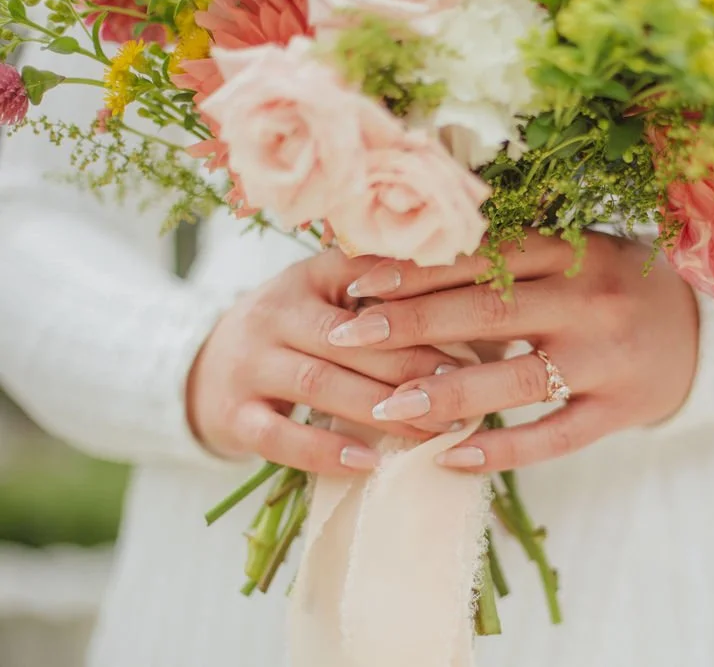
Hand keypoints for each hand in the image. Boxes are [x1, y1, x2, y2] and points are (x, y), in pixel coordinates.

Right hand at [186, 249, 462, 475]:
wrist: (205, 368)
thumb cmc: (297, 334)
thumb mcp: (333, 300)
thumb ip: (391, 302)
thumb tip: (484, 325)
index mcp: (309, 276)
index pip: (365, 275)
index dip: (416, 297)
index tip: (471, 318)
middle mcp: (273, 312)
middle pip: (350, 338)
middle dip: (411, 363)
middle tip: (464, 386)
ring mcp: (249, 363)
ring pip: (319, 384)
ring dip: (381, 408)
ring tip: (434, 428)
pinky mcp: (233, 414)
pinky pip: (280, 436)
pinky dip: (325, 452)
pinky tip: (369, 462)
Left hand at [331, 232, 699, 471]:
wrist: (704, 334)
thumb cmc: (618, 286)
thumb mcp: (577, 253)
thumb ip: (513, 255)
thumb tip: (417, 258)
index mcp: (576, 251)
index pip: (483, 256)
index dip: (418, 267)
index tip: (356, 278)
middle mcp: (590, 301)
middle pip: (488, 312)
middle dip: (409, 323)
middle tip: (346, 334)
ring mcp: (607, 360)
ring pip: (516, 379)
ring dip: (445, 395)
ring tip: (384, 409)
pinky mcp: (618, 410)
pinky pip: (554, 436)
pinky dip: (503, 449)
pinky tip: (450, 458)